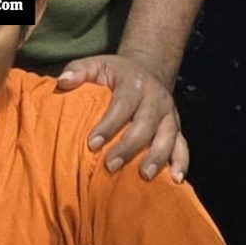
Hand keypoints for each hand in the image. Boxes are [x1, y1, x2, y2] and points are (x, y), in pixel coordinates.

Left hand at [55, 50, 188, 180]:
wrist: (148, 70)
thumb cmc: (117, 73)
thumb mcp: (97, 65)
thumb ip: (78, 71)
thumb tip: (63, 82)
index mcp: (135, 83)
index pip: (123, 105)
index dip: (109, 125)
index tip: (92, 143)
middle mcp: (156, 98)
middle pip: (146, 124)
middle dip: (129, 147)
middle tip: (110, 166)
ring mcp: (169, 115)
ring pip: (168, 137)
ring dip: (157, 157)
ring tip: (145, 175)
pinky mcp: (177, 129)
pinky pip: (182, 146)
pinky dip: (181, 162)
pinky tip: (175, 180)